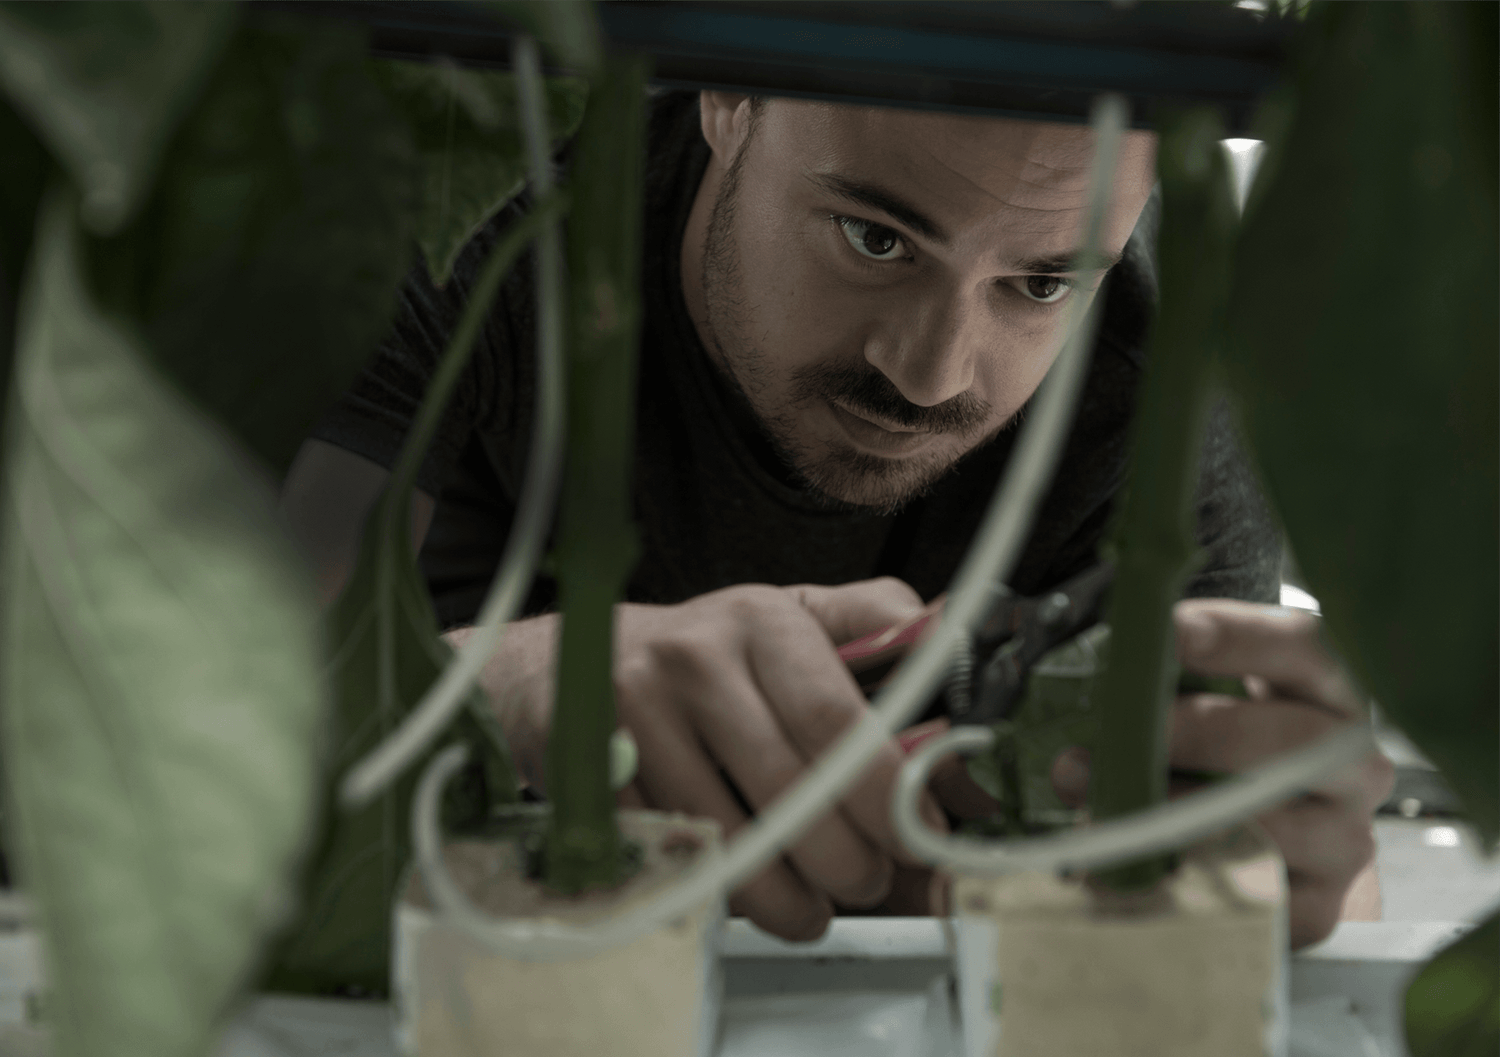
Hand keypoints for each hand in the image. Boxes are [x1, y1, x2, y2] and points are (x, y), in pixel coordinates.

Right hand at [453, 577, 948, 940]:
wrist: (568, 659)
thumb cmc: (706, 650)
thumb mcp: (791, 616)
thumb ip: (877, 626)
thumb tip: (960, 644)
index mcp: (760, 620)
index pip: (836, 720)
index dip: (885, 794)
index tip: (916, 835)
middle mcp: (694, 661)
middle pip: (791, 789)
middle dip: (845, 859)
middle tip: (867, 880)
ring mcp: (634, 719)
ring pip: (730, 840)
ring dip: (787, 896)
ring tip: (813, 907)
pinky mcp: (593, 775)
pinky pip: (673, 858)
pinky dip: (719, 893)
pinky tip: (745, 892)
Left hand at [1050, 599, 1394, 949]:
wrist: (1291, 853)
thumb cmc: (1233, 758)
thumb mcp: (1213, 703)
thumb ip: (1165, 687)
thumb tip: (1084, 693)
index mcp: (1329, 693)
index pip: (1304, 647)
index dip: (1239, 634)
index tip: (1172, 630)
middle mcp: (1354, 765)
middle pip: (1294, 740)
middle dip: (1200, 731)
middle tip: (1122, 731)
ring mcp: (1345, 839)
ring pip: (1269, 826)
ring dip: (1172, 813)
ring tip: (1096, 805)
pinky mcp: (1319, 906)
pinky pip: (1250, 897)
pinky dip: (1177, 880)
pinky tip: (1123, 869)